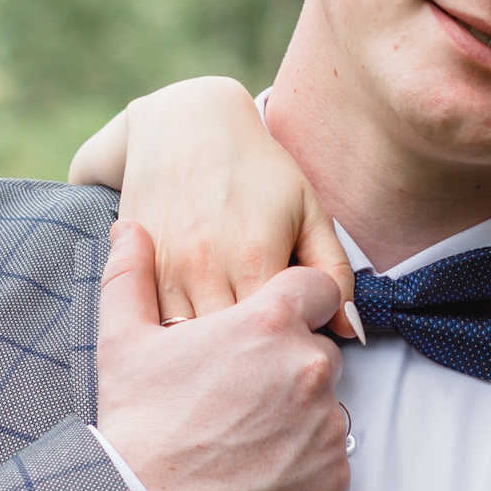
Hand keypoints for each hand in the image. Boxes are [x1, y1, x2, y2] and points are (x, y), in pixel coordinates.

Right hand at [96, 220, 350, 490]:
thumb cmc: (137, 424)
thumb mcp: (121, 339)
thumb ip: (131, 275)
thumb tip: (129, 230)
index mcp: (268, 324)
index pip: (317, 288)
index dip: (297, 303)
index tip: (273, 328)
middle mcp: (308, 368)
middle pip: (319, 352)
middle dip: (288, 367)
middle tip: (240, 396)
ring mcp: (326, 425)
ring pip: (325, 408)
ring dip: (297, 417)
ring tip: (243, 438)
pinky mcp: (334, 478)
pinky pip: (331, 461)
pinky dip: (304, 465)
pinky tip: (258, 470)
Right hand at [117, 78, 359, 336]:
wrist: (184, 125)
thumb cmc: (257, 169)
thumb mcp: (308, 211)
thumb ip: (333, 273)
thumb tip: (349, 330)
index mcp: (256, 256)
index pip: (283, 335)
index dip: (294, 347)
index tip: (298, 341)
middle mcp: (208, 269)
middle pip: (235, 351)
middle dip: (255, 364)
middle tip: (269, 357)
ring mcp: (168, 273)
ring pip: (191, 349)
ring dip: (214, 361)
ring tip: (235, 359)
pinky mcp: (140, 274)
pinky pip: (157, 331)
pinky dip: (180, 346)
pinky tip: (199, 345)